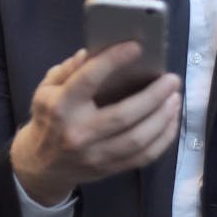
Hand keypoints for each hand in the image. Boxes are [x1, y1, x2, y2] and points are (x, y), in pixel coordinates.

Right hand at [10, 42, 181, 205]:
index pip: (88, 80)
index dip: (113, 61)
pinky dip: (163, 138)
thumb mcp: (46, 90)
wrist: (41, 166)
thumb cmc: (48, 119)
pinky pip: (143, 157)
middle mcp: (78, 133)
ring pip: (138, 139)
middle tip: (172, 79)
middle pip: (123, 116)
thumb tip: (90, 52)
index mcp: (61, 107)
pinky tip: (171, 120)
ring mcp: (95, 155)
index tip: (136, 47)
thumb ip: (68, 70)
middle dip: (153, 96)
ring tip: (175, 98)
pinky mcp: (109, 169)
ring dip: (163, 117)